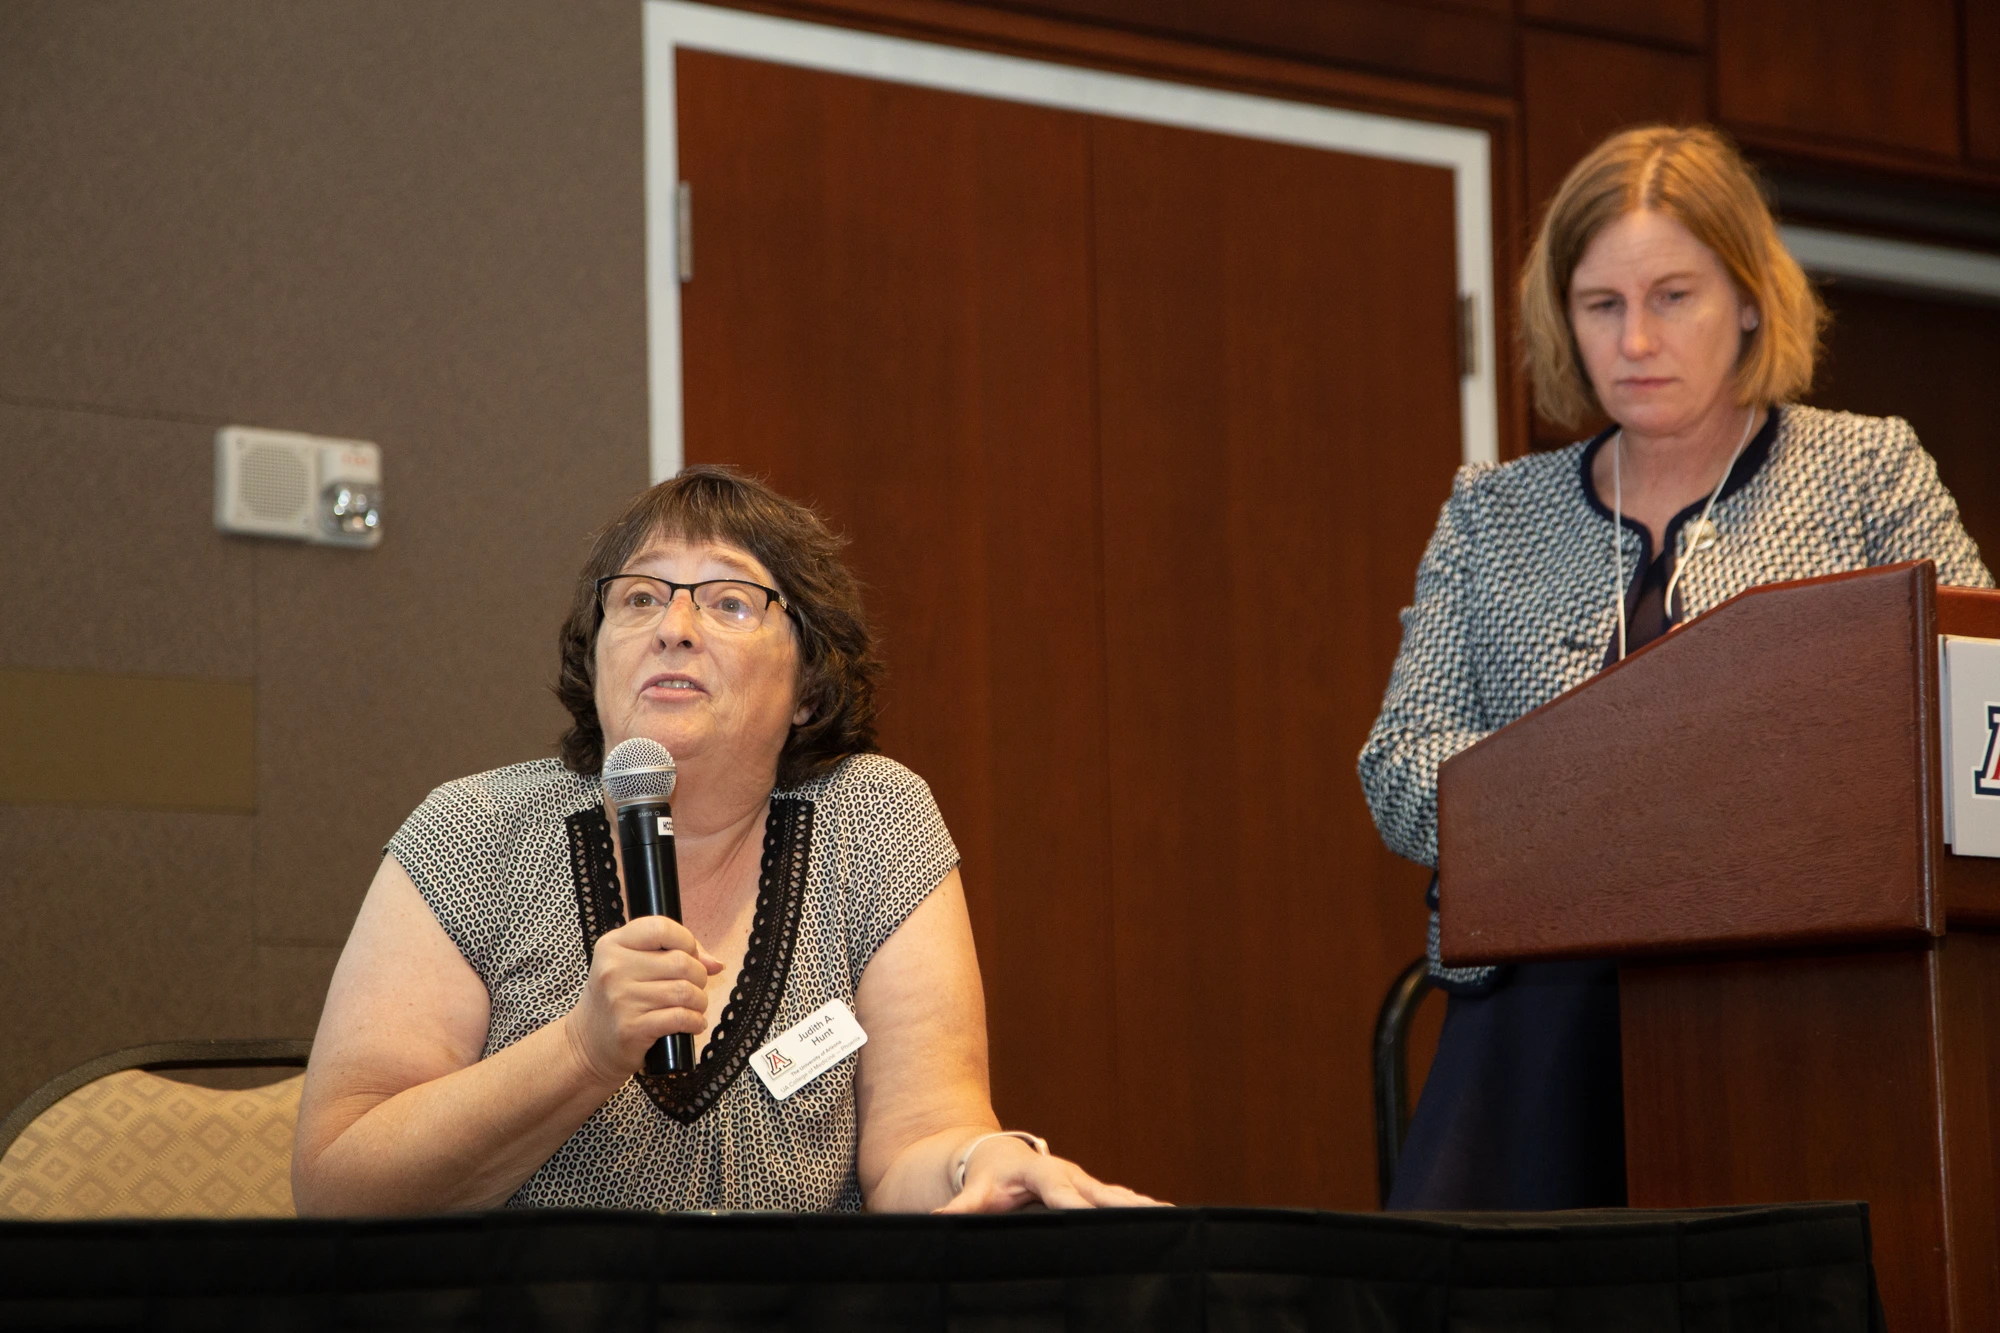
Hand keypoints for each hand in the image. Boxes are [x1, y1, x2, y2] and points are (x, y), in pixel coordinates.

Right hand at [563, 915, 723, 1085]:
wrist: (588, 1045)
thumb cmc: (618, 1000)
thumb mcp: (631, 966)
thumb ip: (671, 953)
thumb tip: (715, 963)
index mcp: (613, 945)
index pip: (661, 928)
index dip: (687, 941)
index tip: (690, 956)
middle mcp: (614, 969)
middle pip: (681, 962)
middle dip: (699, 976)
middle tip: (693, 988)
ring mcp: (621, 999)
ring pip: (685, 991)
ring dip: (699, 1001)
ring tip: (694, 1007)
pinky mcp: (631, 1028)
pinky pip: (681, 1017)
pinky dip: (695, 1021)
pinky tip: (692, 1024)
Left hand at [934, 1136, 1163, 1212]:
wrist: (998, 1156)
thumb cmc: (987, 1178)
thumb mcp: (973, 1192)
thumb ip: (959, 1208)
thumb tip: (934, 1222)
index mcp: (1039, 1175)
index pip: (1060, 1192)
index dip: (1074, 1203)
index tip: (1090, 1215)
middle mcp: (1067, 1174)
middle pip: (1098, 1192)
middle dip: (1123, 1205)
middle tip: (1152, 1215)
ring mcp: (1082, 1180)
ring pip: (1115, 1194)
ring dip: (1141, 1206)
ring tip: (1172, 1214)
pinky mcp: (1091, 1189)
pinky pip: (1119, 1199)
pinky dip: (1141, 1207)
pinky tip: (1167, 1215)